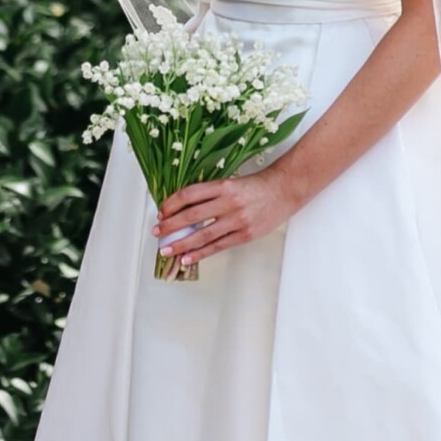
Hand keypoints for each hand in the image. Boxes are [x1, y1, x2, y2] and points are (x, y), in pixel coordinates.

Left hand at [156, 163, 301, 264]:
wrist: (284, 190)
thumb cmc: (256, 186)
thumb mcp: (231, 183)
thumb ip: (210, 195)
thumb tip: (184, 210)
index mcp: (223, 185)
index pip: (189, 194)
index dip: (171, 204)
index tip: (161, 212)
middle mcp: (229, 202)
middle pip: (192, 216)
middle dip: (170, 226)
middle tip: (156, 233)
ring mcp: (237, 220)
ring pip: (202, 235)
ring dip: (181, 244)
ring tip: (166, 250)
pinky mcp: (245, 235)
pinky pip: (218, 246)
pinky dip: (200, 254)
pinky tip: (187, 258)